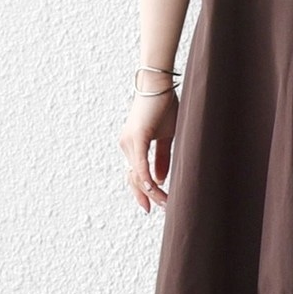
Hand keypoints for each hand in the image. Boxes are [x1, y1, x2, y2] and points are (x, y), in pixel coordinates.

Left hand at [119, 85, 177, 213]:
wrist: (159, 83)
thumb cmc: (163, 105)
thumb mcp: (166, 137)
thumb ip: (162, 158)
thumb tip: (160, 178)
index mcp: (132, 146)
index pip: (136, 175)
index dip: (144, 191)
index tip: (157, 204)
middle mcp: (126, 145)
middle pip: (134, 178)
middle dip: (147, 196)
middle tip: (161, 209)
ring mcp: (128, 142)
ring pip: (137, 174)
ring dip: (151, 190)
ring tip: (165, 201)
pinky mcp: (136, 137)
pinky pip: (140, 164)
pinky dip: (146, 178)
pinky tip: (154, 189)